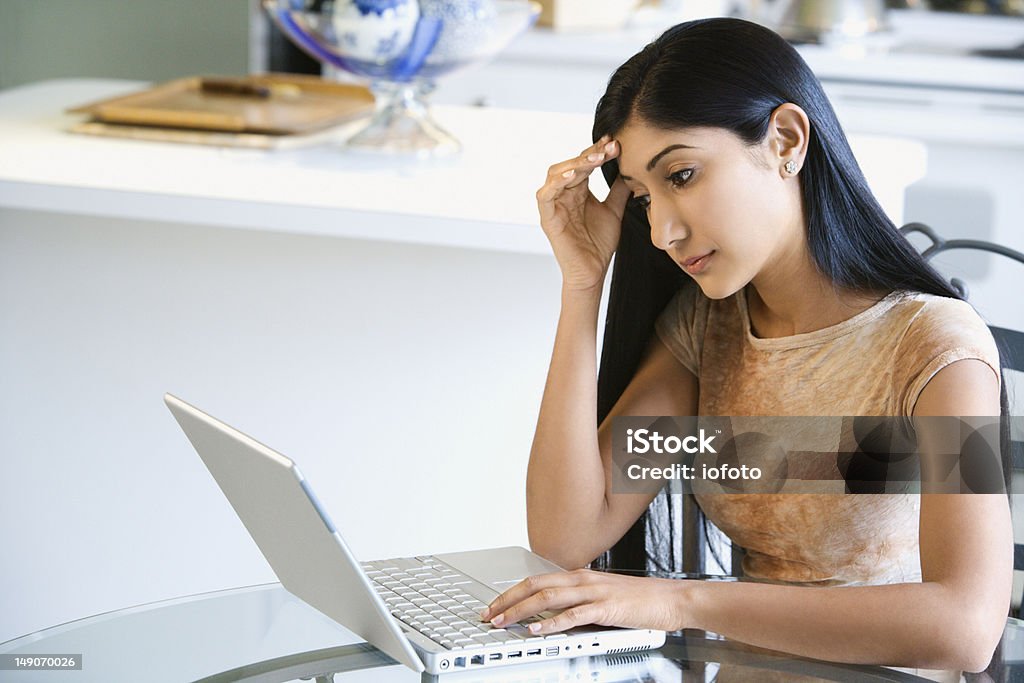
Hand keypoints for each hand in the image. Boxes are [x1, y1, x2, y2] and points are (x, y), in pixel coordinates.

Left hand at [479, 569, 685, 633]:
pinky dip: (552, 623)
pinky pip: (573, 615)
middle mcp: (583, 579)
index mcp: (579, 575)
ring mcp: (594, 592)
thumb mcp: (602, 596)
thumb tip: (552, 614)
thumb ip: (578, 601)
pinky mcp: (606, 608)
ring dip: (521, 611)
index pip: (536, 580)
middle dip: (507, 601)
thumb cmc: (640, 600)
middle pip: (535, 585)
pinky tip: (538, 629)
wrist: (671, 599)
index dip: (511, 592)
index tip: (494, 605)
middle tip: (488, 615)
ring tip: (503, 621)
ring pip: (548, 597)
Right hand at [537, 136, 632, 291]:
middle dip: (590, 153)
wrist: (593, 272)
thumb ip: (618, 190)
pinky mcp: (548, 218)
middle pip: (571, 164)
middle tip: (609, 147)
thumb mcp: (614, 210)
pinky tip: (573, 175)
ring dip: (575, 163)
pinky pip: (545, 195)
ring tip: (595, 158)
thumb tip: (630, 168)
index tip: (616, 143)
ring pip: (556, 174)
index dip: (598, 150)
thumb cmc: (599, 244)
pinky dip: (556, 183)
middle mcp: (563, 194)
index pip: (585, 163)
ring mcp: (554, 205)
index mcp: (578, 190)